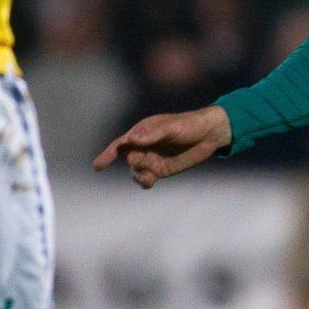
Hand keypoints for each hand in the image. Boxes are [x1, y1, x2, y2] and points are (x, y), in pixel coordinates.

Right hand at [94, 105, 231, 188]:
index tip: (98, 166)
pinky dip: (145, 182)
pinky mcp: (161, 169)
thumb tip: (131, 140)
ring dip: (139, 176)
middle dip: (135, 163)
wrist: (210, 134)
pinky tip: (149, 183)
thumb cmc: (189, 125)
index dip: (108, 155)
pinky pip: (147, 178)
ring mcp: (152, 159)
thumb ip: (152, 134)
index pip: (120, 145)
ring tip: (149, 178)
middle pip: (130, 159)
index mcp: (142, 132)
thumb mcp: (172, 127)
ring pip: (136, 171)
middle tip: (147, 163)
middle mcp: (144, 146)